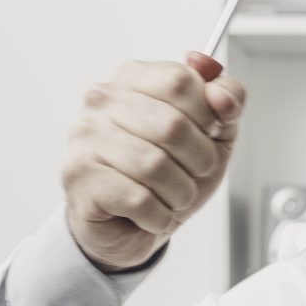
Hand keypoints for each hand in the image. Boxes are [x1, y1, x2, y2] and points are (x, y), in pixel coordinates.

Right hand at [61, 52, 244, 271]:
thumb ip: (227, 102)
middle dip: (198, 161)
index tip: (208, 136)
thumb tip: (223, 97)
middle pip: (171, 125)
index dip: (208, 117)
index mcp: (135, 78)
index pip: (180, 81)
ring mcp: (86, 136)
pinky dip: (157, 215)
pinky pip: (137, 199)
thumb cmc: (170, 175)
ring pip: (154, 165)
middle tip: (192, 175)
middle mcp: (103, 101)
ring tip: (172, 198)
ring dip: (179, 193)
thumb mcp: (214, 134)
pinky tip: (150, 214)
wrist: (132, 227)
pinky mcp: (78, 175)